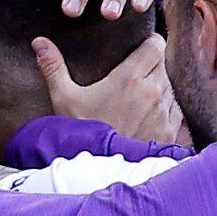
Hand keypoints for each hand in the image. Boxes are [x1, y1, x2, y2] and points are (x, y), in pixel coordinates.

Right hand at [33, 35, 185, 149]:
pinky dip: (167, 112)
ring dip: (162, 90)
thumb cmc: (81, 133)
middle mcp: (153, 92)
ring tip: (143, 100)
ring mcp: (164, 113)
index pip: (157, 45)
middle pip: (165, 66)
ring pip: (172, 89)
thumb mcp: (64, 99)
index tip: (142, 50)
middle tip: (138, 77)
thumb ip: (54, 68)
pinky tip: (150, 119)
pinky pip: (177, 113)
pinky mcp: (170, 133)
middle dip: (154, 68)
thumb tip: (39, 42)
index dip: (151, 45)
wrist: (97, 173)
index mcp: (130, 78)